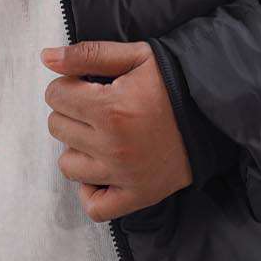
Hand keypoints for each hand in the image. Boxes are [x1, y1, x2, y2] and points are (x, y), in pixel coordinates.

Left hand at [38, 38, 192, 221]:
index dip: (68, 85)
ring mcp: (123, 175)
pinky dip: (91, 190)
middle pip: (57, 127)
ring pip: (68, 165)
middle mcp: (113, 146)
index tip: (87, 85)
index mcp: (111, 109)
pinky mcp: (137, 196)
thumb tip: (46, 57)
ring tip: (99, 135)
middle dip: (71, 112)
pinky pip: (95, 206)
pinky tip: (101, 169)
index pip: (56, 95)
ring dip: (77, 148)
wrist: (213, 114)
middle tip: (96, 107)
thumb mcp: (136, 57)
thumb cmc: (173, 82)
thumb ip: (88, 54)